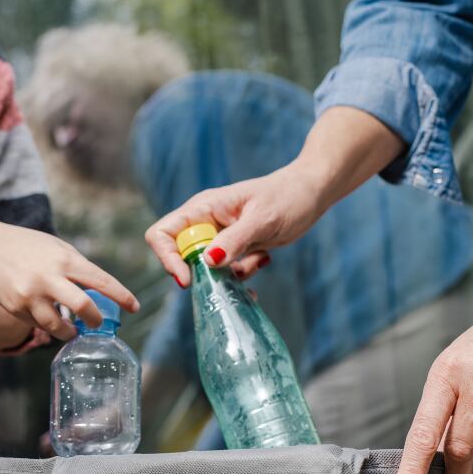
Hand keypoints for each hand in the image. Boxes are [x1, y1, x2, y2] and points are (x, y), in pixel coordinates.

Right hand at [0, 214, 138, 340]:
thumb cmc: (29, 247)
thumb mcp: (58, 248)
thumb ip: (78, 268)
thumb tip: (101, 292)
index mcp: (65, 260)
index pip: (101, 281)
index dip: (121, 297)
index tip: (134, 308)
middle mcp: (49, 278)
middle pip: (83, 307)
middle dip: (95, 320)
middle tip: (97, 323)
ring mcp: (31, 295)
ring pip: (58, 327)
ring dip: (70, 332)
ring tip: (73, 330)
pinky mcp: (16, 308)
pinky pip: (38, 325)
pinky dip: (46, 324)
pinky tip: (46, 317)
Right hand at [144, 163, 327, 285]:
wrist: (311, 193)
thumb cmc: (288, 197)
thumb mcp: (263, 219)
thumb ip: (235, 240)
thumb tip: (207, 261)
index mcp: (202, 208)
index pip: (162, 234)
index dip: (168, 259)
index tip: (189, 279)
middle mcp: (205, 222)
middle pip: (181, 257)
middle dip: (205, 273)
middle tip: (235, 271)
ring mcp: (218, 237)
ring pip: (206, 269)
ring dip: (229, 276)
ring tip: (258, 260)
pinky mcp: (233, 248)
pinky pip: (226, 271)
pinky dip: (242, 275)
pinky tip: (263, 261)